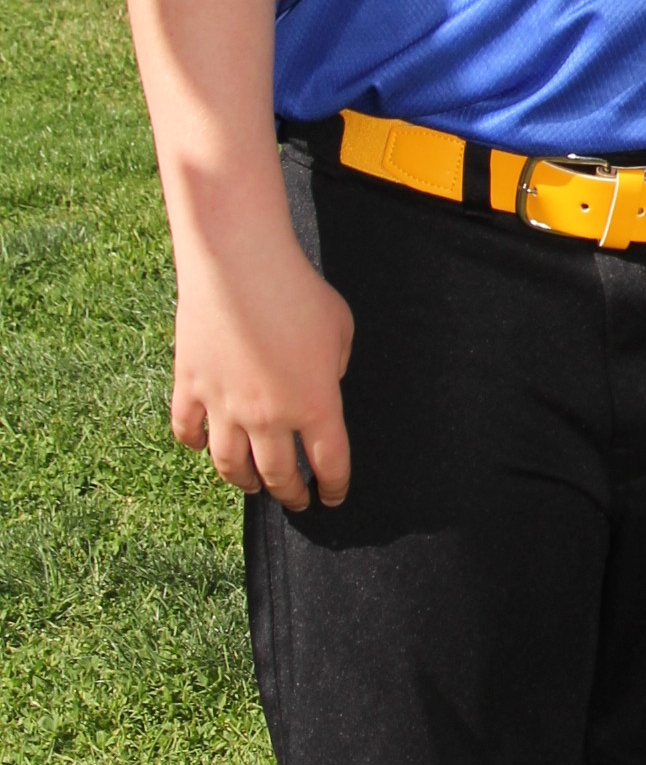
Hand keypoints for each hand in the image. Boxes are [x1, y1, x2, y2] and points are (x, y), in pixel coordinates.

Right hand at [171, 231, 353, 510]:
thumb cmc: (299, 290)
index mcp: (315, 404)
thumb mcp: (340, 329)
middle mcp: (268, 417)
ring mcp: (224, 405)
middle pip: (278, 475)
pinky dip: (195, 445)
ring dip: (243, 482)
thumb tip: (321, 385)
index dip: (333, 486)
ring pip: (230, 465)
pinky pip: (188, 430)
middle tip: (295, 500)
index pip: (328, 464)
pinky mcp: (191, 385)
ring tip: (252, 487)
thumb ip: (335, 367)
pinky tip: (203, 448)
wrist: (239, 264)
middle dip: (289, 494)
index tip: (332, 497)